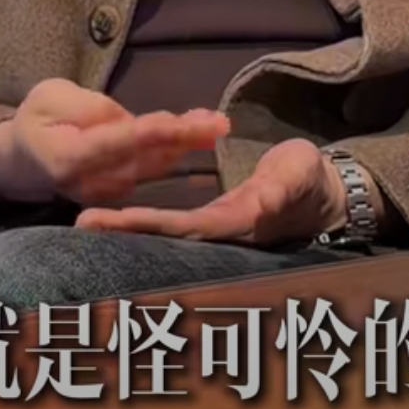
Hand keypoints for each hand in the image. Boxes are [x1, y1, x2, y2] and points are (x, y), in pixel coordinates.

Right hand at [0, 78, 228, 206]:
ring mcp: (107, 193)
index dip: (152, 132)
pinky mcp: (120, 191)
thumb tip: (124, 120)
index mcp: (68, 158)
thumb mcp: (50, 95)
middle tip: (219, 122)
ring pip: (154, 165)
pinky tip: (199, 132)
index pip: (117, 142)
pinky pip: (153, 168)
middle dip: (183, 137)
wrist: (26, 157)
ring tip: (216, 123)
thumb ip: (87, 107)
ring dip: (187, 143)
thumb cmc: (38, 117)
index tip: (181, 123)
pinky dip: (176, 149)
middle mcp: (91, 183)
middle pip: (144, 157)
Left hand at [75, 138, 346, 245]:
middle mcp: (223, 231)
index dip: (153, 224)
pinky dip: (147, 223)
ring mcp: (219, 228)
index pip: (188, 225)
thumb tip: (263, 200)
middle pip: (167, 235)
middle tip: (83, 222)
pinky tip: (119, 219)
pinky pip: (176, 224)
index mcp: (239, 220)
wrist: (325, 194)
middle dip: (127, 230)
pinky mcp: (217, 220)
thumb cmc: (311, 178)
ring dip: (129, 228)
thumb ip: (283, 187)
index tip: (117, 219)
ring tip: (87, 221)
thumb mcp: (301, 173)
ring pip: (167, 232)